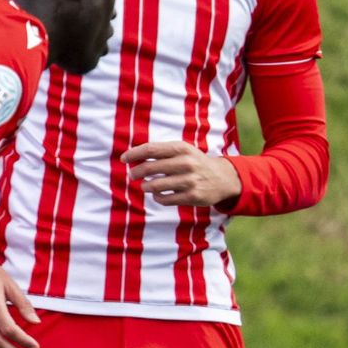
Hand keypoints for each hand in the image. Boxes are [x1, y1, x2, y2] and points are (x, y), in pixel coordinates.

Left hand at [122, 140, 240, 207]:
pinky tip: (158, 194)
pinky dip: (157, 197)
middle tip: (133, 175)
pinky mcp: (192, 196)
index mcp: (181, 148)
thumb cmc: (195, 162)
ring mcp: (190, 180)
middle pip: (149, 168)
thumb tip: (132, 156)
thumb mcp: (183, 150)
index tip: (123, 159)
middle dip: (136, 172)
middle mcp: (186, 163)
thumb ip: (161, 151)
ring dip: (146, 186)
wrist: (223, 178)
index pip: (150, 149)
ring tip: (146, 186)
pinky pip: (165, 199)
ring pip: (155, 185)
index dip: (134, 154)